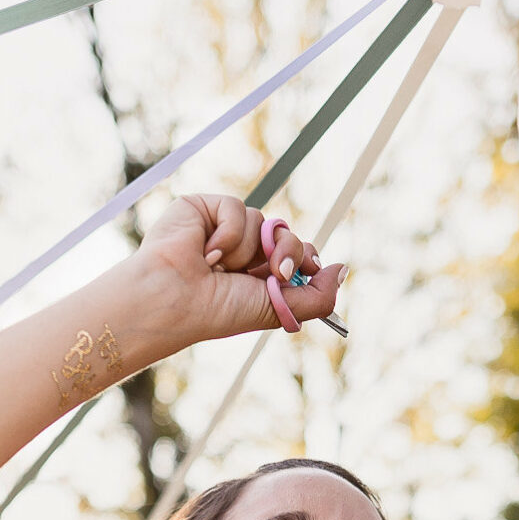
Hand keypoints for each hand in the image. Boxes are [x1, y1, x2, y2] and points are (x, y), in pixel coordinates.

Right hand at [132, 195, 341, 346]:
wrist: (174, 299)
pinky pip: (238, 208)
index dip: (305, 259)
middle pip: (287, 236)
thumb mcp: (277, 310)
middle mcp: (243, 252)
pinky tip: (205, 251)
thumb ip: (317, 296)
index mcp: (257, 276)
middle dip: (286, 255)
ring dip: (248, 251)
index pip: (297, 255)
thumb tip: (343, 268)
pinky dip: (228, 234)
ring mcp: (224, 229)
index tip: (305, 271)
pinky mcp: (205, 208)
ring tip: (219, 268)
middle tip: (270, 273)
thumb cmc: (217, 311)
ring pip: (265, 221)